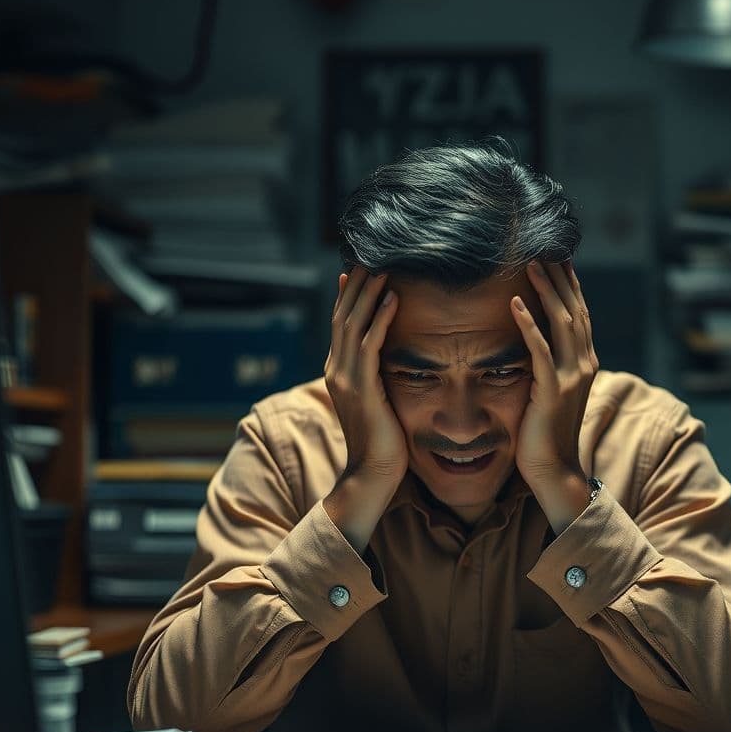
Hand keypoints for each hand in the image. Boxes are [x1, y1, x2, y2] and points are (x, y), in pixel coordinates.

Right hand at [323, 268, 406, 549]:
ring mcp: (346, 378)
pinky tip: (393, 299)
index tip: (359, 269)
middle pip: (344, 316)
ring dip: (369, 293)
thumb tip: (388, 361)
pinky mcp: (362, 388)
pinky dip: (380, 319)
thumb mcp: (377, 402)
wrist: (371, 475)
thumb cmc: (383, 442)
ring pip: (353, 324)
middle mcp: (337, 370)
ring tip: (383, 267)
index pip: (342, 323)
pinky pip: (370, 345)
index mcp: (339, 372)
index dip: (349, 295)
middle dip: (357, 285)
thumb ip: (377, 378)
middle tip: (372, 256)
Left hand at [510, 260, 598, 532]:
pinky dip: (528, 325)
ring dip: (545, 291)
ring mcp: (571, 377)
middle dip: (559, 277)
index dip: (569, 284)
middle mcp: (584, 364)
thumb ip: (548, 366)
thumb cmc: (546, 434)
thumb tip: (534, 345)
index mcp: (584, 363)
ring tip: (531, 264)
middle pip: (573, 309)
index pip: (578, 313)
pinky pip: (540, 351)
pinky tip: (514, 304)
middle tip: (545, 247)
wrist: (555, 471)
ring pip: (561, 323)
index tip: (557, 257)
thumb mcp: (550, 392)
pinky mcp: (553, 390)